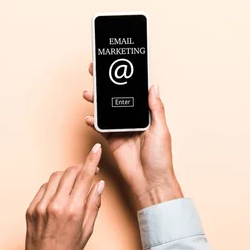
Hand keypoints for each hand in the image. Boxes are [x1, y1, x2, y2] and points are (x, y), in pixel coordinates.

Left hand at [20, 144, 104, 249]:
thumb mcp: (87, 230)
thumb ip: (93, 204)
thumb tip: (98, 184)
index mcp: (73, 211)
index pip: (84, 177)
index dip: (91, 160)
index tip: (96, 150)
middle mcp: (56, 204)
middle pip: (69, 173)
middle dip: (80, 169)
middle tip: (88, 173)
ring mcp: (41, 205)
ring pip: (55, 177)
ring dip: (67, 176)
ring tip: (73, 185)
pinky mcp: (31, 208)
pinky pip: (44, 187)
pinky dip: (54, 186)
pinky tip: (60, 194)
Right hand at [83, 63, 182, 209]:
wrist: (150, 181)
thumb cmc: (160, 158)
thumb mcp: (161, 130)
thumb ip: (155, 108)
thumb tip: (154, 86)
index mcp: (147, 115)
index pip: (134, 93)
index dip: (125, 81)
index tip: (117, 67)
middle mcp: (133, 120)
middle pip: (117, 99)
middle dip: (106, 86)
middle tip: (96, 72)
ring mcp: (122, 129)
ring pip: (106, 111)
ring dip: (97, 102)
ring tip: (88, 93)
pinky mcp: (112, 140)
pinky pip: (101, 127)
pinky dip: (93, 121)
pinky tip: (89, 117)